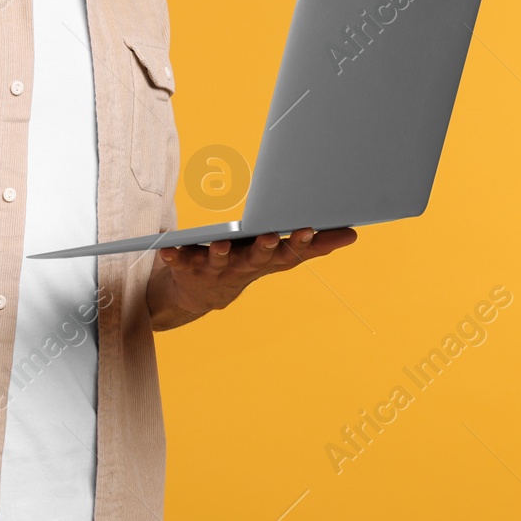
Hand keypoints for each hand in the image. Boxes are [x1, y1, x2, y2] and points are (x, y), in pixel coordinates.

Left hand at [146, 227, 357, 329]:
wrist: (200, 294)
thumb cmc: (246, 262)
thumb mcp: (281, 254)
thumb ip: (315, 245)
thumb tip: (353, 235)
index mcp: (267, 260)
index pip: (289, 253)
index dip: (299, 243)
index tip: (308, 227)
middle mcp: (243, 268)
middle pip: (257, 258)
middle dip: (265, 248)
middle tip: (271, 236)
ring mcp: (216, 270)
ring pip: (221, 262)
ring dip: (221, 254)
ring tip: (221, 245)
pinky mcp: (188, 268)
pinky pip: (180, 260)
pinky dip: (174, 255)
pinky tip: (166, 247)